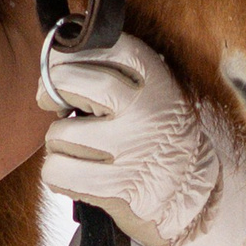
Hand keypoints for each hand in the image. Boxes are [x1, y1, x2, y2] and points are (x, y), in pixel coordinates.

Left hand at [38, 32, 245, 245]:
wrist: (194, 197)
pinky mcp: (118, 188)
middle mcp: (145, 112)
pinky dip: (57, 172)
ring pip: (61, 134)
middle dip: (52, 88)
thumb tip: (58, 54)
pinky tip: (74, 170)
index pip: (107, 48)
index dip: (72, 52)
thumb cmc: (161, 139)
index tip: (62, 63)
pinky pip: (60, 172)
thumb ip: (120, 73)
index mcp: (157, 82)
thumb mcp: (157, 94)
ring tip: (74, 145)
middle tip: (50, 99)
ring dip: (57, 140)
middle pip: (76, 83)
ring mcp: (132, 151)